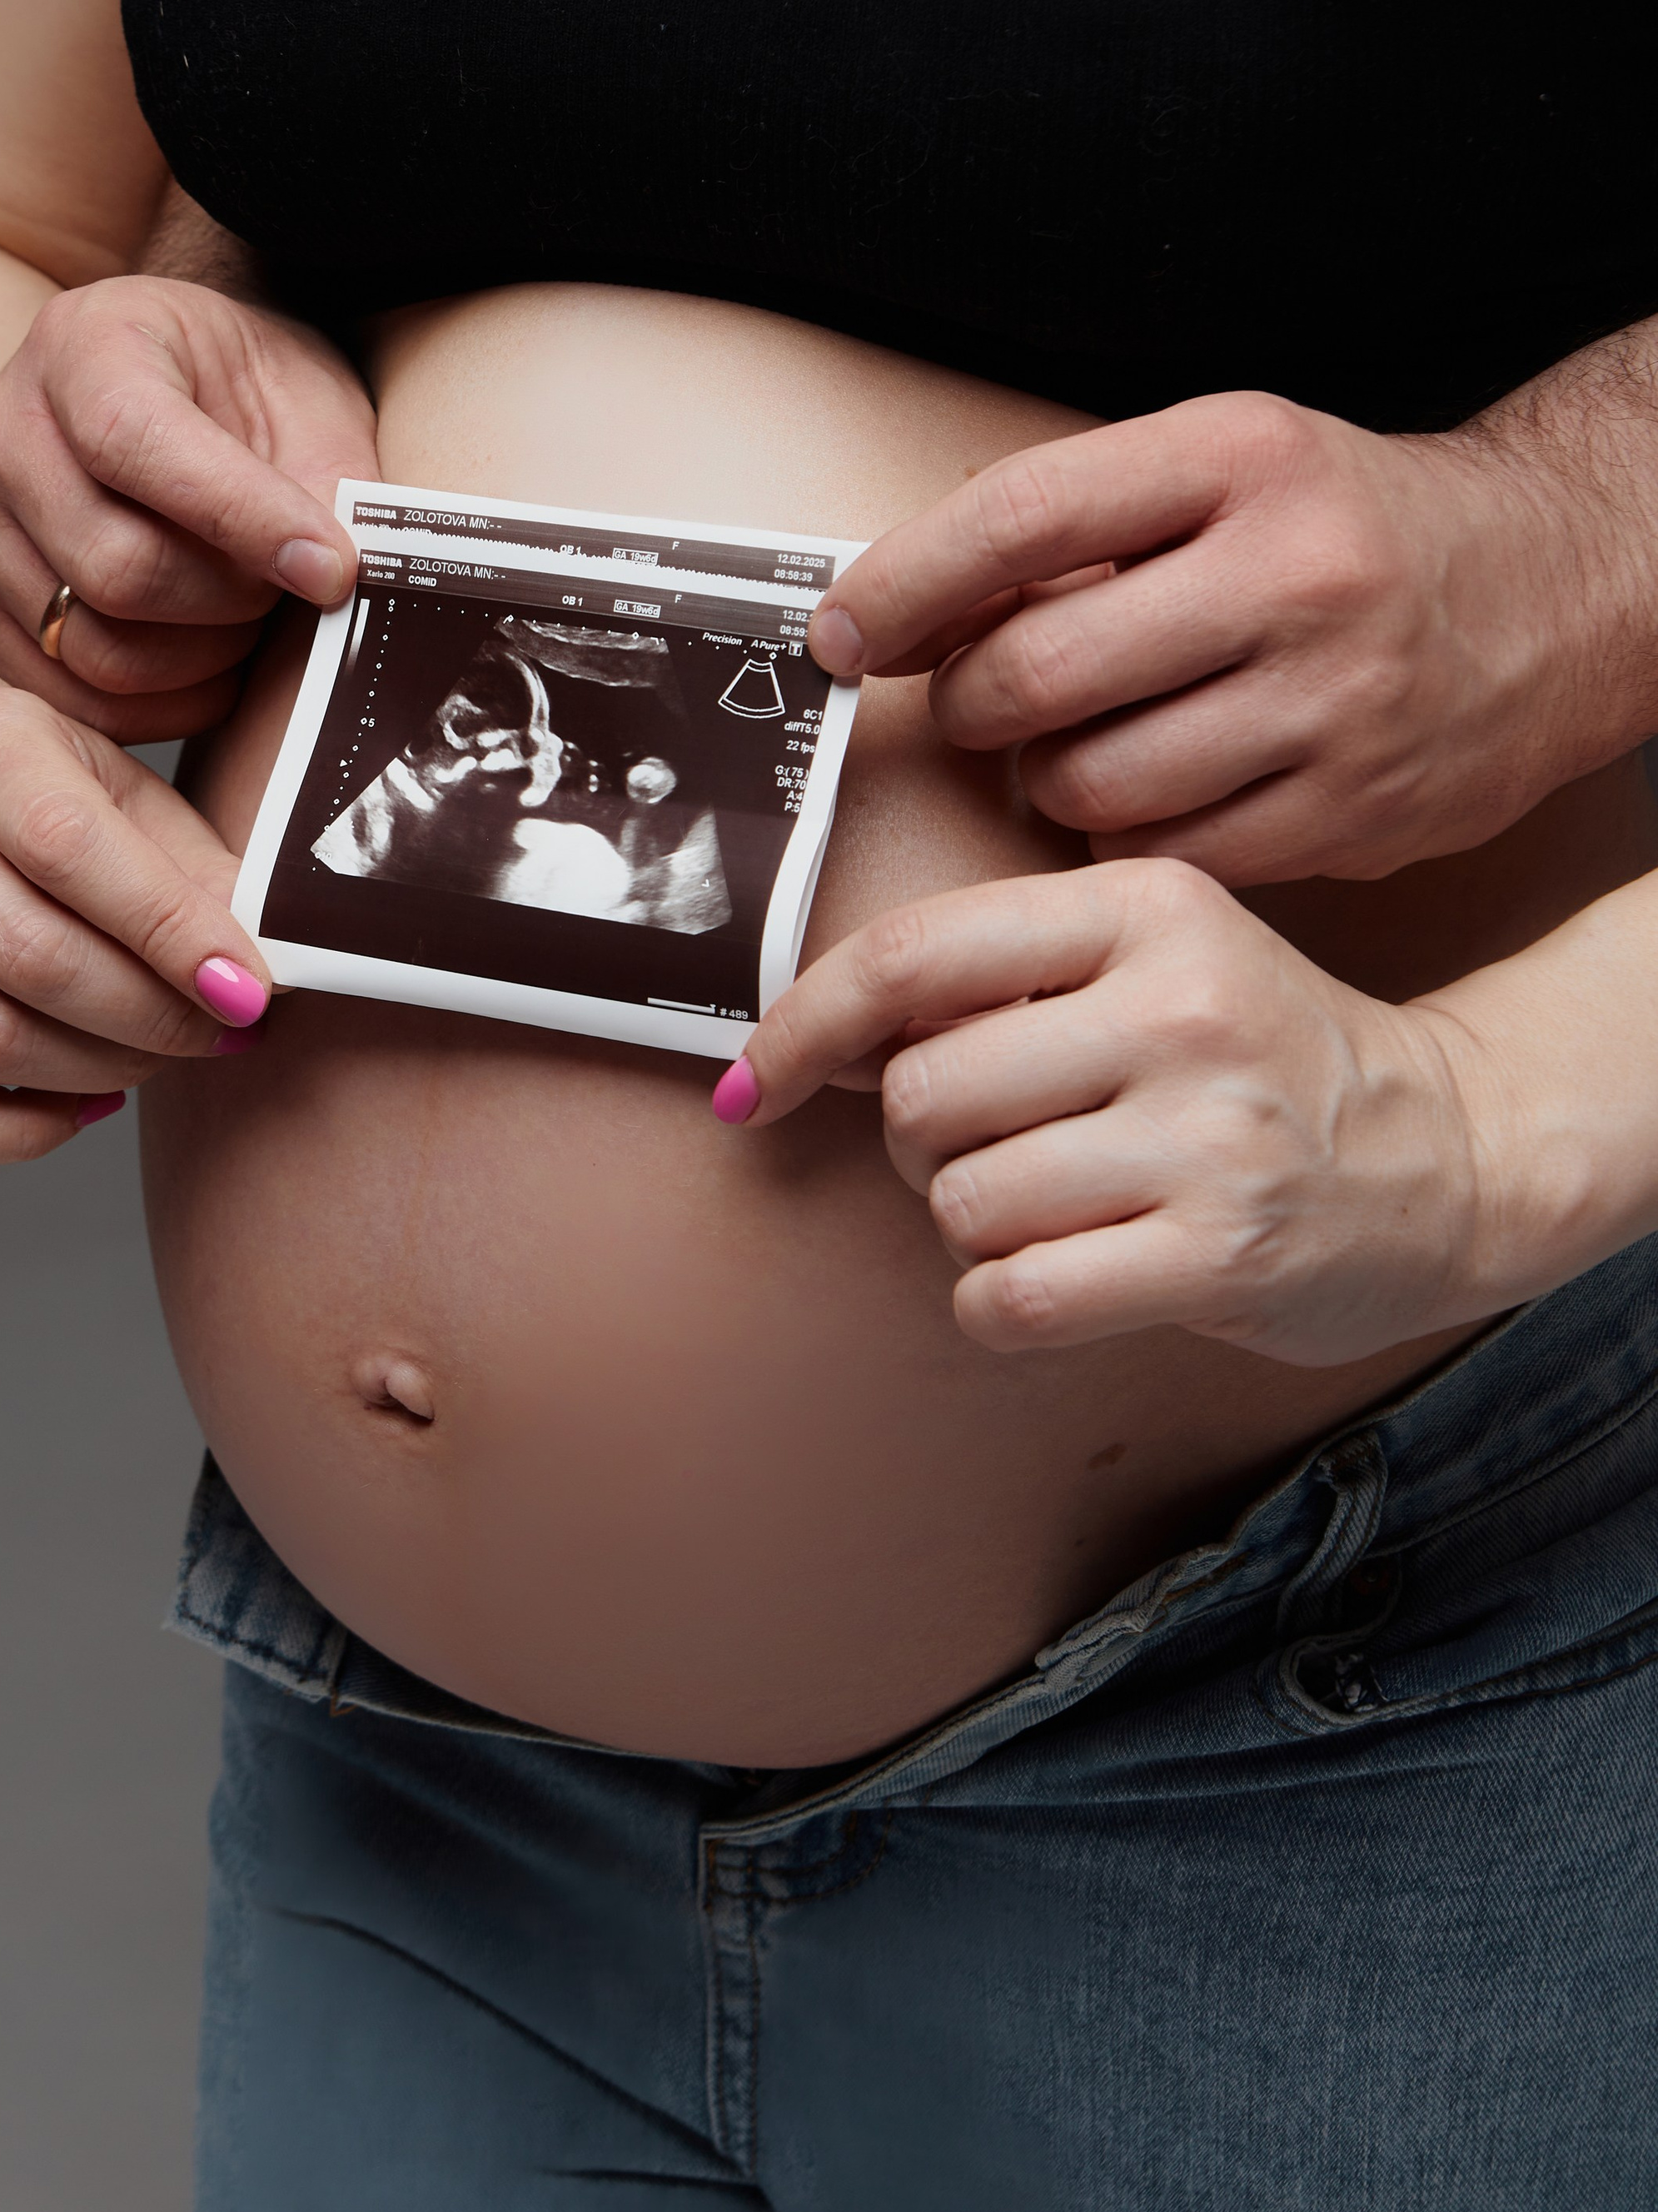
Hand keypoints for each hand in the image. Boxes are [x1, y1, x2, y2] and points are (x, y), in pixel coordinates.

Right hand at [0, 277, 380, 742]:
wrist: (170, 386)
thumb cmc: (242, 388)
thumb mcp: (305, 396)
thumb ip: (327, 478)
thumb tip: (339, 575)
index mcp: (82, 345)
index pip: (137, 444)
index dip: (245, 520)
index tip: (332, 567)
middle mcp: (2, 432)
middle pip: (115, 568)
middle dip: (232, 601)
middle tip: (289, 586)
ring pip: (92, 648)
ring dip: (201, 660)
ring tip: (249, 619)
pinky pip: (68, 697)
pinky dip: (159, 707)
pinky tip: (210, 667)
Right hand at [0, 687, 271, 1161]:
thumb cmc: (91, 818)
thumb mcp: (156, 811)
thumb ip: (212, 882)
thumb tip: (264, 975)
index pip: (68, 847)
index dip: (168, 932)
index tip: (249, 991)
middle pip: (26, 953)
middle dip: (149, 1016)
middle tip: (223, 1034)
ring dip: (99, 1071)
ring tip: (162, 1055)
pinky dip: (18, 1131)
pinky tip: (88, 1105)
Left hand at [725, 858, 1495, 1366]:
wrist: (1451, 1156)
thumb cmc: (1262, 1059)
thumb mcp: (1154, 960)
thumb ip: (1002, 977)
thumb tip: (818, 1040)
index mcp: (1146, 908)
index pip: (913, 956)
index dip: (803, 1024)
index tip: (759, 1079)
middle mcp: (1178, 1008)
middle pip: (922, 1095)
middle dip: (925, 1142)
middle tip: (1004, 1146)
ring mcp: (1207, 1136)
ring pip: (962, 1202)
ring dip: (976, 1228)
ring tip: (1063, 1208)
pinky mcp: (1221, 1256)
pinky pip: (1011, 1298)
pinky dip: (1004, 1303)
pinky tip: (1067, 1277)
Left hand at [808, 389, 1643, 884]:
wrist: (1559, 588)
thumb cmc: (1353, 524)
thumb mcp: (1227, 465)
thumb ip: (1079, 522)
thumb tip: (896, 607)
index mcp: (1242, 459)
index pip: (1015, 521)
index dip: (899, 587)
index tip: (841, 630)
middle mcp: (1293, 575)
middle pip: (1033, 672)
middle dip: (965, 702)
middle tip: (970, 701)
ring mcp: (1331, 704)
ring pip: (1088, 781)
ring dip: (1045, 777)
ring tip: (1082, 742)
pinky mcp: (1353, 811)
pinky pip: (1165, 851)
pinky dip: (1128, 833)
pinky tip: (1156, 789)